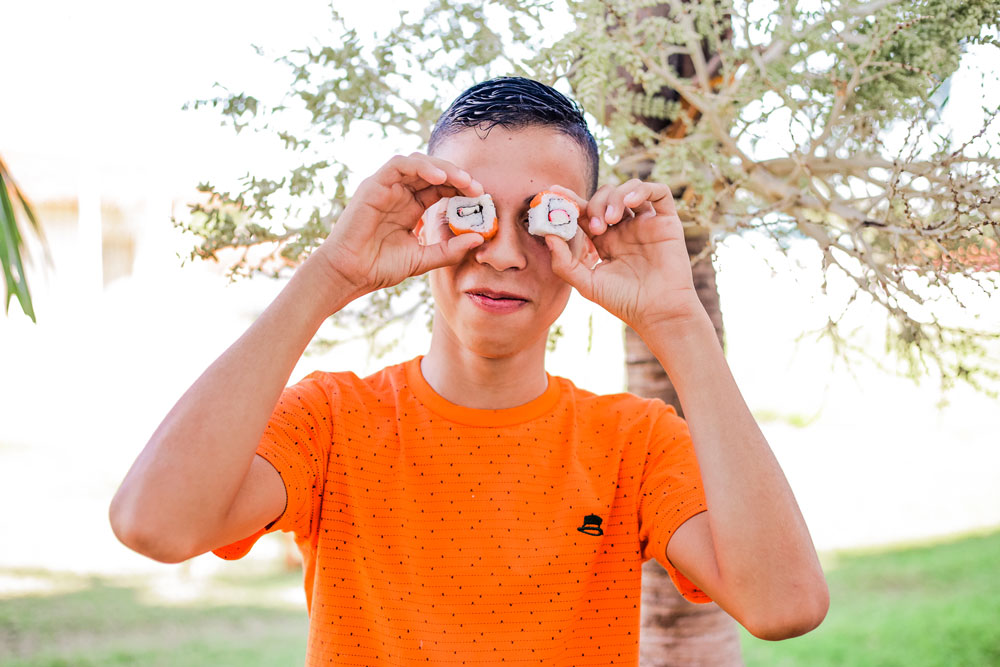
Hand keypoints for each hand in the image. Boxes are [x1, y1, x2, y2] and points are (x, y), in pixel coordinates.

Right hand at [311, 153, 485, 299]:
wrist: (349, 275)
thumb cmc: (380, 267)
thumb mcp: (423, 259)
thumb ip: (449, 250)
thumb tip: (478, 239)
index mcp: (411, 207)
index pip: (440, 188)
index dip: (461, 190)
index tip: (481, 199)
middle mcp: (400, 193)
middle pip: (433, 172)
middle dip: (458, 176)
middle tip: (478, 188)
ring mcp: (386, 187)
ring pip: (418, 163)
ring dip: (444, 168)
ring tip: (463, 180)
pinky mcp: (373, 185)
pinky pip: (399, 165)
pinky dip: (420, 166)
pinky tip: (439, 177)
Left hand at [544, 180, 703, 332]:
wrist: (658, 313)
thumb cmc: (624, 302)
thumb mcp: (587, 284)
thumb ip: (564, 263)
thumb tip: (548, 236)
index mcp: (605, 240)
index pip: (585, 212)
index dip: (570, 200)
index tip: (553, 192)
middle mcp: (624, 228)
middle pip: (605, 197)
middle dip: (595, 205)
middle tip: (596, 227)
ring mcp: (645, 223)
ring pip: (628, 190)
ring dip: (615, 198)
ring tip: (611, 220)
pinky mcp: (666, 221)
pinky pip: (658, 192)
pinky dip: (642, 189)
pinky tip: (631, 201)